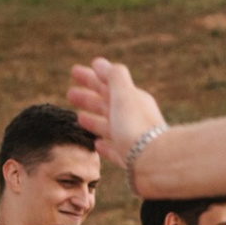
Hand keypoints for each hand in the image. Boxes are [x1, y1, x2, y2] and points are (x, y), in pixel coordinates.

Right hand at [70, 57, 161, 175]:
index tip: (74, 71)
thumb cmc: (136, 125)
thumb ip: (113, 77)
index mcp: (133, 100)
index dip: (91, 77)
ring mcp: (131, 139)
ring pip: (108, 127)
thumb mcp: (124, 94)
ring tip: (77, 117)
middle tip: (69, 93)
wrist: (155, 162)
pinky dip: (104, 145)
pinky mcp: (129, 160)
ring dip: (93, 120)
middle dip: (88, 98)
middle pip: (107, 105)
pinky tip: (96, 144)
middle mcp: (133, 118)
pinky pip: (114, 149)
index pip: (108, 84)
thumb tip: (99, 62)